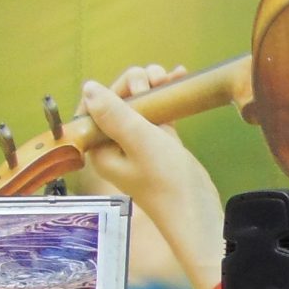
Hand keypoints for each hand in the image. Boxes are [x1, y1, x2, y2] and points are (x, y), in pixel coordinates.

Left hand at [77, 65, 225, 288]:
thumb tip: (89, 86)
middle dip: (135, 84)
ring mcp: (138, 145)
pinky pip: (157, 114)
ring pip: (139, 106)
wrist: (199, 213)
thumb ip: (115, 112)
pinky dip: (166, 98)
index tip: (135, 83)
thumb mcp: (140, 141)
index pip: (93, 108)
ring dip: (153, 86)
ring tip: (171, 76)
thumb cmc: (167, 180)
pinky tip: (179, 80)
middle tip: (156, 77)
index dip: (110, 89)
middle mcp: (114, 145)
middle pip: (117, 103)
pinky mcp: (160, 145)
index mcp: (100, 147)